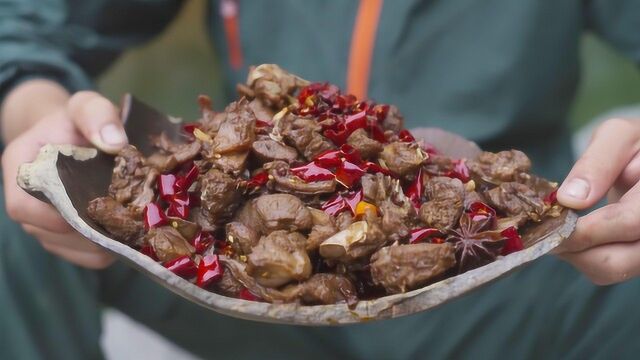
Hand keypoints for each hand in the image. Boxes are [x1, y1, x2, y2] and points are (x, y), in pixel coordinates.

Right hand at [2, 89, 127, 268]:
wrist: (78, 133)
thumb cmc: (78, 121)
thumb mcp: (86, 104)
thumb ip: (97, 114)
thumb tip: (115, 143)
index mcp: (20, 170)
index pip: (22, 207)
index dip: (53, 216)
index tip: (90, 209)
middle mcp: (28, 203)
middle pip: (52, 236)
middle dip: (91, 233)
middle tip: (128, 220)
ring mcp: (48, 225)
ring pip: (76, 251)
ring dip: (106, 243)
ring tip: (134, 223)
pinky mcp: (71, 238)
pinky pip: (90, 257)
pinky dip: (113, 249)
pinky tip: (132, 231)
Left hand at [556, 118, 639, 284]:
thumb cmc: (635, 145)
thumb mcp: (618, 137)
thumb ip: (597, 163)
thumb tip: (570, 199)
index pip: (628, 222)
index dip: (586, 227)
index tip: (552, 221)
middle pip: (616, 260)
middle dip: (572, 246)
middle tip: (545, 228)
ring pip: (608, 271)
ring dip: (574, 254)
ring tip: (559, 227)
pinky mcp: (636, 258)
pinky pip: (606, 270)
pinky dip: (581, 256)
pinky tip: (573, 233)